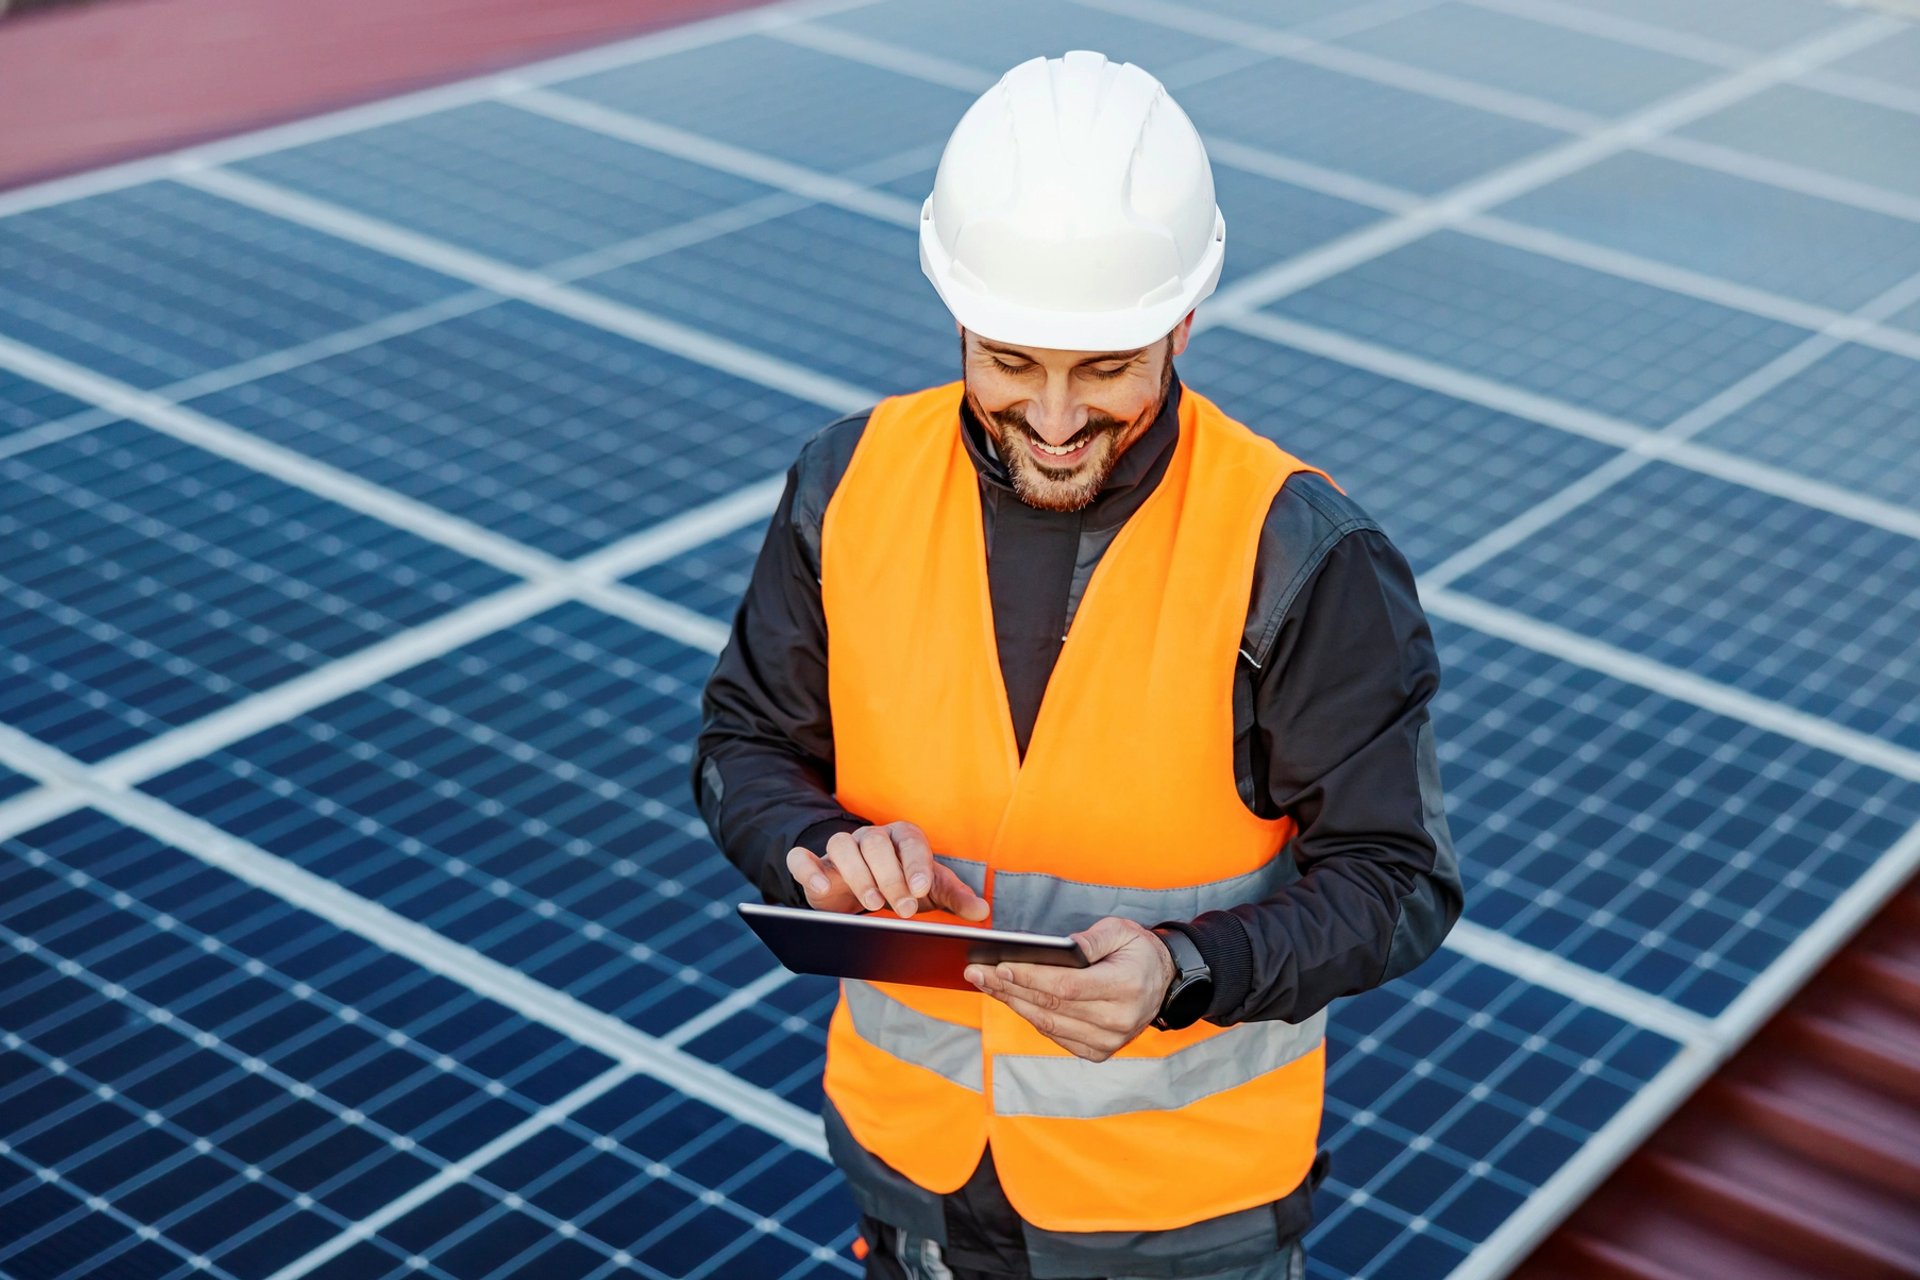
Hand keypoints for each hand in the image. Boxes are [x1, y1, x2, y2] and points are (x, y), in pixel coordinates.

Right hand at [786, 821, 989, 920]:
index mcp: (904, 838)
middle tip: (903, 909)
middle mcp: (872, 838)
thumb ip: (956, 898)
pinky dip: (807, 868)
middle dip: (891, 877)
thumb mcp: (933, 891)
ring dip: (857, 874)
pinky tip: (819, 888)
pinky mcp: (816, 866)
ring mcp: (843, 849)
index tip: (920, 890)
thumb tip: (981, 911)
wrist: (870, 890)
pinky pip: (802, 858)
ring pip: (842, 845)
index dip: (915, 865)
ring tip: (871, 905)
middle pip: (876, 844)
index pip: (911, 842)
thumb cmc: (905, 885)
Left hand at [966, 917, 1174, 1061]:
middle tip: (976, 973)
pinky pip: (1055, 1035)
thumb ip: (1092, 939)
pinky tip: (1011, 999)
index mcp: (1125, 988)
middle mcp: (1117, 1021)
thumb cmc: (1138, 951)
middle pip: (1050, 1006)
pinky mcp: (1098, 1052)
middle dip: (1008, 988)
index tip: (999, 966)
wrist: (1164, 982)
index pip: (1067, 987)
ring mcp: (1108, 1042)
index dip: (1030, 978)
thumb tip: (1060, 947)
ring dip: (1012, 1003)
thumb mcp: (1122, 931)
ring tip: (985, 984)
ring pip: (1048, 1024)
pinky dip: (1030, 1017)